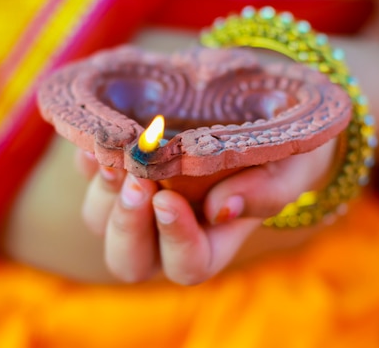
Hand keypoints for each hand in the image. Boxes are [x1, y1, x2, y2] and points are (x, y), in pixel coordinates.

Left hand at [78, 139, 335, 284]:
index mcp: (212, 242)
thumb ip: (267, 191)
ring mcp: (142, 200)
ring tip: (118, 153)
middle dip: (127, 226)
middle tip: (137, 184)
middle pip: (130, 260)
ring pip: (101, 219)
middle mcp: (169, 230)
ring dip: (104, 192)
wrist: (267, 114)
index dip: (175, 240)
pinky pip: (89, 174)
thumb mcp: (289, 166)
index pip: (188, 265)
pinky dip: (88, 160)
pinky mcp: (124, 167)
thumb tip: (222, 209)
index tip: (169, 198)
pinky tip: (99, 136)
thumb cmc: (285, 151)